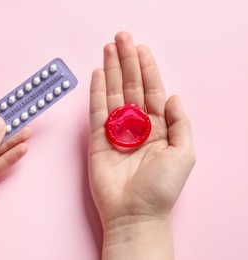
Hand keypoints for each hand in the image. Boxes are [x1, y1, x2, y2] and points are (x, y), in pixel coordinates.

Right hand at [88, 32, 194, 258]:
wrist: (134, 213)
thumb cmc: (161, 188)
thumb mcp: (184, 154)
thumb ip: (181, 123)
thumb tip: (172, 96)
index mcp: (159, 127)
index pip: (152, 91)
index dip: (147, 69)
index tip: (141, 48)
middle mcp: (137, 125)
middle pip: (131, 86)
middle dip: (126, 62)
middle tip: (121, 38)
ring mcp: (116, 131)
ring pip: (113, 93)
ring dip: (110, 70)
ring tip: (108, 48)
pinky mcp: (98, 139)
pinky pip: (97, 110)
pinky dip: (96, 92)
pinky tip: (97, 74)